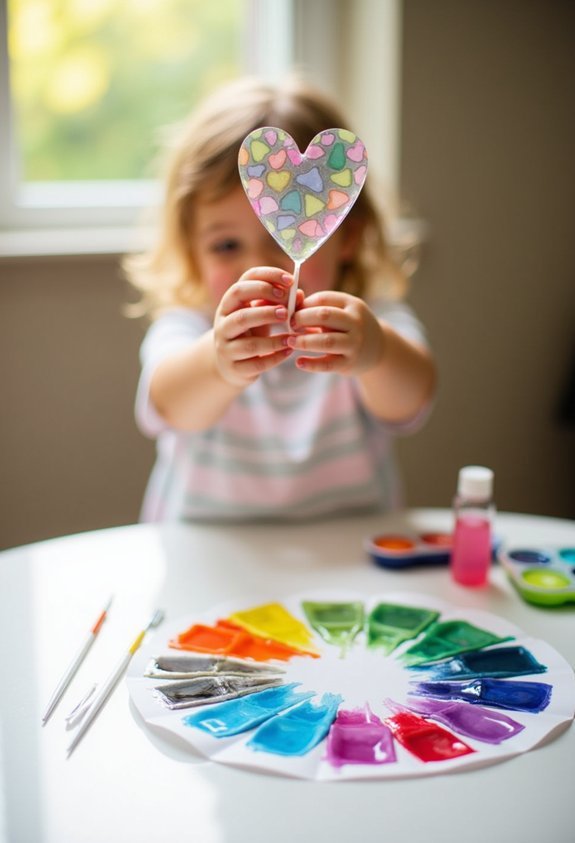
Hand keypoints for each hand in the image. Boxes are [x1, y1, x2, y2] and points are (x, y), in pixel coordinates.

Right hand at [213, 267, 296, 387]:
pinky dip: (274, 358)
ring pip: (249, 344)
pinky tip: (289, 351)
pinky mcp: (234, 368)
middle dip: (266, 312)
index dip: (267, 278)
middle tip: (286, 312)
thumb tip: (300, 295)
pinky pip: (256, 364)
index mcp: (230, 303)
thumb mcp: (260, 314)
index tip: (291, 281)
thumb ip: (279, 302)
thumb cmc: (250, 332)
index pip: (244, 283)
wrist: (230, 363)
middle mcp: (223, 324)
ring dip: (273, 340)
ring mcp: (226, 348)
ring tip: (292, 337)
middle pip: (241, 315)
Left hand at [287, 290, 384, 375]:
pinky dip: (311, 364)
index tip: (290, 312)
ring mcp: (354, 344)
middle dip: (302, 319)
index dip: (304, 305)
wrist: (378, 349)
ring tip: (290, 341)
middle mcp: (356, 322)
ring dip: (305, 341)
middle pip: (325, 316)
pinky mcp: (349, 363)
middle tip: (289, 325)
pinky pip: (328, 364)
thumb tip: (293, 300)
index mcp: (352, 305)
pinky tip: (299, 362)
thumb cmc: (350, 327)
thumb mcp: (341, 312)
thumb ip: (319, 307)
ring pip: (327, 341)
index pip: (323, 299)